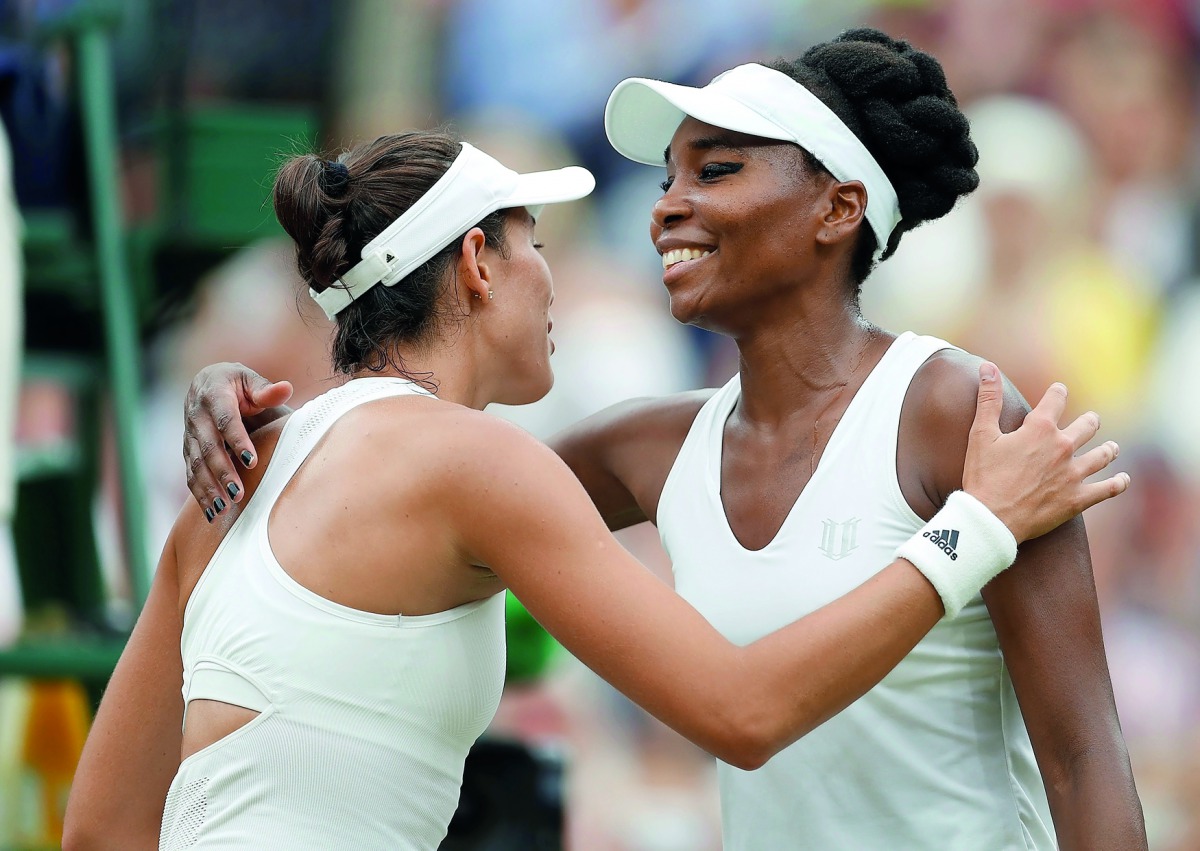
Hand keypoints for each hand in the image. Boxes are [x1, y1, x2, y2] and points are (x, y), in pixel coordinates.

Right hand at [183, 363, 292, 517]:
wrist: (206, 383)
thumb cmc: (237, 384)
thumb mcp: (250, 380)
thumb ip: (266, 390)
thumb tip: (286, 388)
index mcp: (214, 394)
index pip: (225, 420)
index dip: (237, 440)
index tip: (251, 461)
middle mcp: (197, 416)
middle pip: (209, 447)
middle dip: (222, 471)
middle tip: (238, 493)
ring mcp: (190, 435)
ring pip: (196, 464)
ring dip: (209, 487)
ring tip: (224, 508)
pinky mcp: (188, 450)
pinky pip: (191, 474)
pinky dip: (200, 494)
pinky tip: (212, 513)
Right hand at [963, 362, 1127, 542]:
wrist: (992, 519)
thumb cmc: (983, 476)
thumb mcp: (981, 434)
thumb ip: (988, 399)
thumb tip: (987, 367)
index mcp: (1040, 428)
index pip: (1056, 399)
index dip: (1057, 392)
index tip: (1059, 391)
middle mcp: (1063, 447)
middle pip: (1087, 426)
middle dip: (1089, 421)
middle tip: (1091, 421)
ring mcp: (1074, 474)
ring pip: (1102, 455)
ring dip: (1108, 449)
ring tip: (1112, 447)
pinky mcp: (1078, 499)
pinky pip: (1108, 489)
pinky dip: (1117, 483)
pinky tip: (1122, 479)